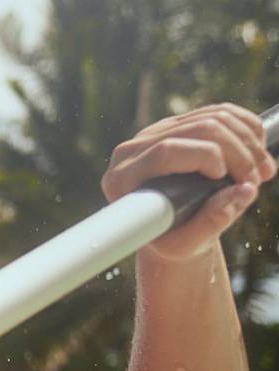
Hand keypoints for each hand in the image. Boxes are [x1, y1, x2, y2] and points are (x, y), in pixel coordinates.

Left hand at [104, 103, 274, 262]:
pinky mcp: (176, 124)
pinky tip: (258, 150)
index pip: (167, 150)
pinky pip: (219, 111)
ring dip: (249, 142)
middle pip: (198, 129)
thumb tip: (245, 191)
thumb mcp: (186, 244)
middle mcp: (132, 150)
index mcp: (122, 179)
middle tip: (258, 180)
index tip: (227, 178)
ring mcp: (153, 132)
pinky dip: (247, 128)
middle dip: (238, 153)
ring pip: (213, 116)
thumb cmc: (171, 240)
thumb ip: (211, 222)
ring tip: (263, 172)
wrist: (169, 231)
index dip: (206, 156)